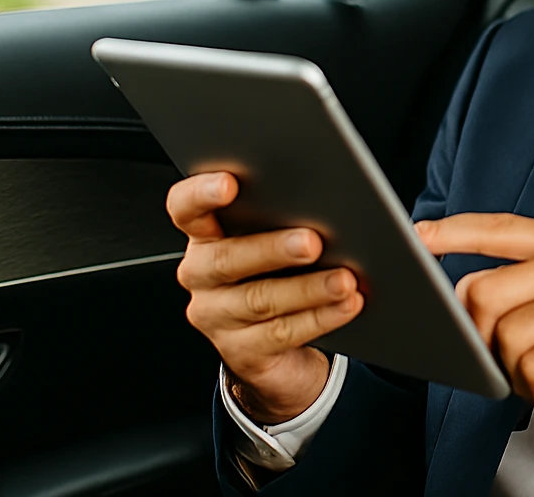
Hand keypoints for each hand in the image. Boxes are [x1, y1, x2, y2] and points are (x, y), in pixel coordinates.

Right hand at [167, 171, 362, 422]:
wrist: (276, 350)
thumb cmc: (284, 272)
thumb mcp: (281, 236)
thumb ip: (290, 211)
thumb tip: (335, 187)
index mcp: (208, 232)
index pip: (185, 206)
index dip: (201, 193)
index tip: (231, 182)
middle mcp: (202, 272)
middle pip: (226, 258)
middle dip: (272, 247)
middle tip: (313, 240)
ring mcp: (215, 315)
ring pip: (259, 299)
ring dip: (307, 288)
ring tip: (347, 278)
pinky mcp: (239, 352)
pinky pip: (280, 334)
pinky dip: (320, 318)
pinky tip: (348, 305)